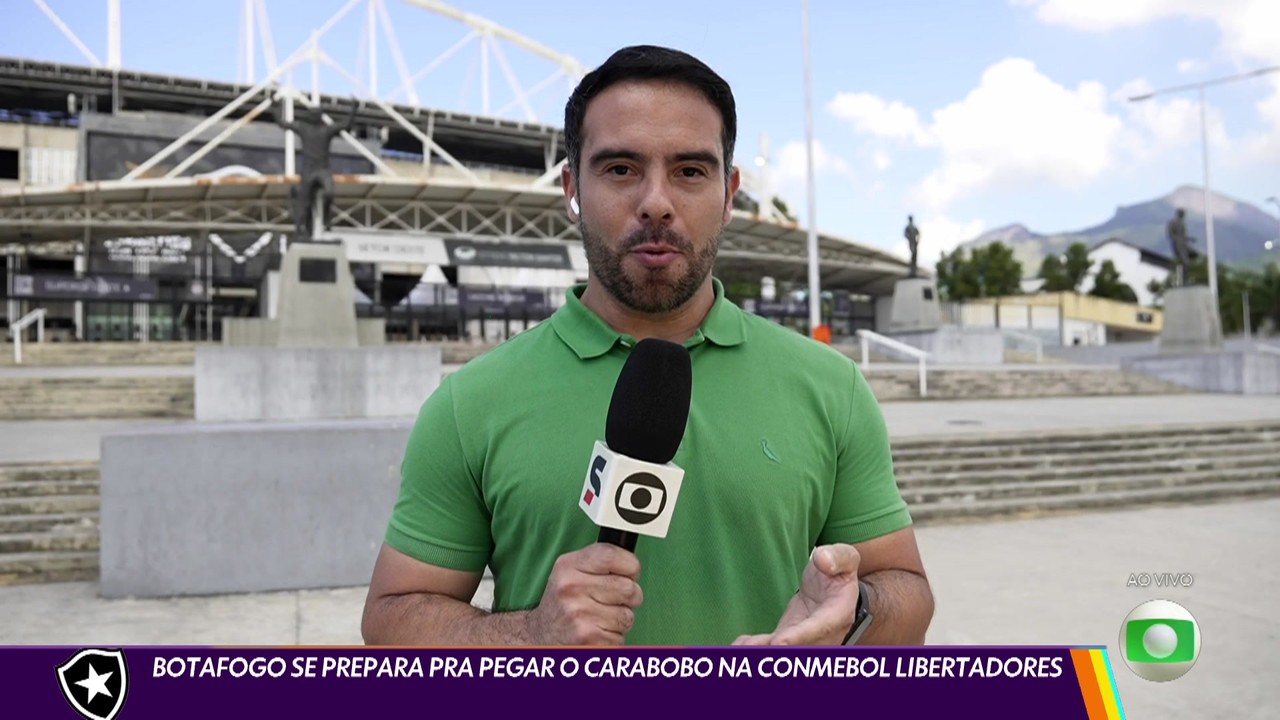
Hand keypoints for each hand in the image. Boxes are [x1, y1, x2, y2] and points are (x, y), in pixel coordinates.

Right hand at [525, 543, 643, 644]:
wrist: (539, 636)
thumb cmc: (563, 603)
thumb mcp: (570, 572)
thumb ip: (598, 562)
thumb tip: (633, 564)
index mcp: (568, 566)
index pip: (611, 555)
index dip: (630, 565)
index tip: (630, 572)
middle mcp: (571, 588)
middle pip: (628, 588)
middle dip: (630, 597)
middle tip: (613, 601)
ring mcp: (580, 614)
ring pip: (627, 616)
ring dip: (620, 621)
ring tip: (600, 619)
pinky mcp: (588, 638)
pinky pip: (620, 638)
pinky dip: (613, 639)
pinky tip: (596, 634)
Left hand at [733, 544, 861, 645]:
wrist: (834, 586)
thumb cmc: (839, 570)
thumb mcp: (845, 557)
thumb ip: (837, 557)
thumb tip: (823, 560)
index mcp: (837, 614)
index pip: (819, 628)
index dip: (799, 636)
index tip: (779, 642)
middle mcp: (822, 633)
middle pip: (800, 649)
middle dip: (777, 652)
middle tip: (751, 652)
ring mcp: (805, 638)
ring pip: (784, 651)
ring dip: (762, 652)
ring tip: (738, 649)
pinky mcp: (790, 636)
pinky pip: (772, 645)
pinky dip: (756, 647)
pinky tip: (739, 645)